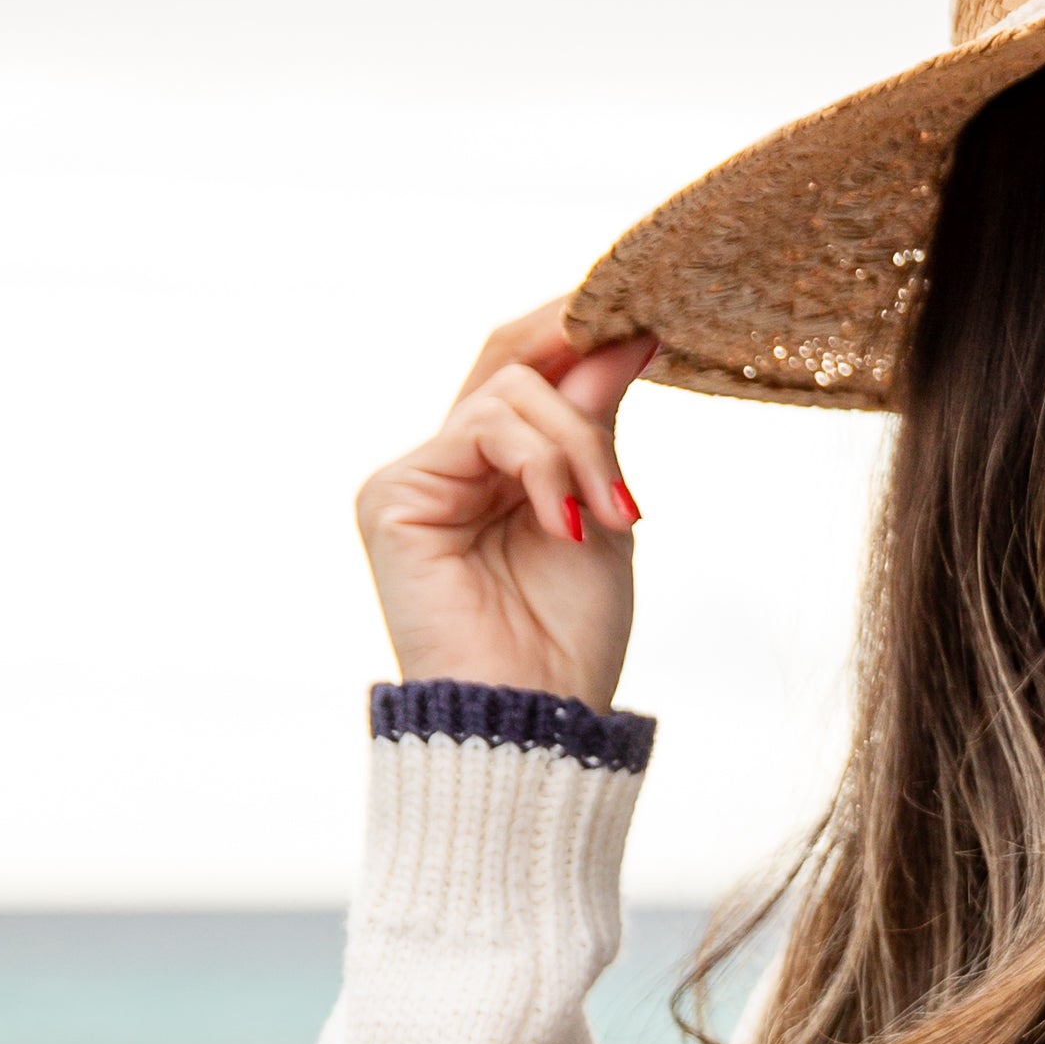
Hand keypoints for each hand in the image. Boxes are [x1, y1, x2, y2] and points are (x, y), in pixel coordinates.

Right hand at [355, 301, 656, 706]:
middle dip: (578, 347)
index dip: (579, 336)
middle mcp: (448, 466)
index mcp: (494, 473)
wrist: (539, 719)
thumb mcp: (601, 509)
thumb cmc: (568, 639)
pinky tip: (569, 523)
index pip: (526, 374)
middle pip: (507, 359)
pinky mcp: (393, 495)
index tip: (652, 324)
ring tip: (612, 514)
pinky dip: (544, 465)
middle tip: (644, 342)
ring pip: (509, 392)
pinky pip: (481, 429)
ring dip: (580, 444)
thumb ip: (596, 424)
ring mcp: (416, 478)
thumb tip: (626, 333)